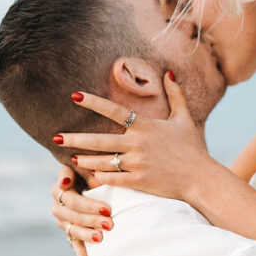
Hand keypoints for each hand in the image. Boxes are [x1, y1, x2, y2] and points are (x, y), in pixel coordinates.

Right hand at [51, 165, 113, 255]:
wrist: (91, 176)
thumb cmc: (93, 167)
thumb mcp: (90, 165)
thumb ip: (86, 170)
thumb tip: (74, 181)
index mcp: (61, 185)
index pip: (70, 198)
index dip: (88, 205)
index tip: (107, 209)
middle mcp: (58, 202)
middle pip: (71, 214)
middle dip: (91, 219)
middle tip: (110, 223)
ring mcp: (62, 217)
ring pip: (70, 228)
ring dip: (85, 234)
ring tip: (101, 238)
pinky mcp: (69, 228)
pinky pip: (72, 241)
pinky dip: (79, 250)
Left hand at [57, 73, 211, 201]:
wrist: (201, 178)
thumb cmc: (192, 148)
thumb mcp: (184, 118)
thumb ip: (176, 95)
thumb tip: (170, 73)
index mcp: (145, 126)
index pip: (114, 110)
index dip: (93, 102)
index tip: (74, 96)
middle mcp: (138, 143)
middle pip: (99, 139)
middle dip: (75, 138)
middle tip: (55, 137)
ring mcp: (137, 163)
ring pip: (101, 161)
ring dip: (84, 160)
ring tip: (70, 158)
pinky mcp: (138, 181)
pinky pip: (112, 179)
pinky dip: (99, 178)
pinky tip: (90, 178)